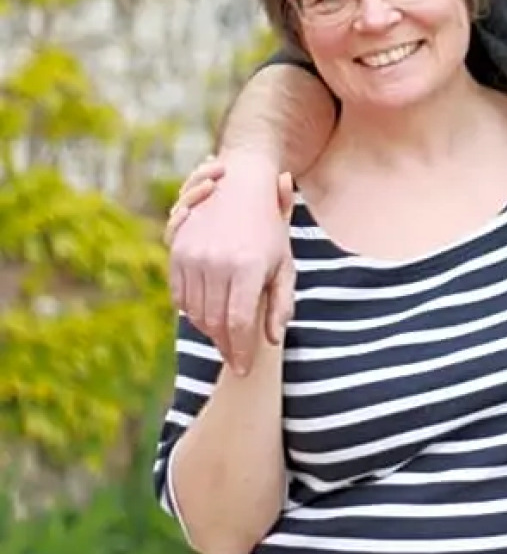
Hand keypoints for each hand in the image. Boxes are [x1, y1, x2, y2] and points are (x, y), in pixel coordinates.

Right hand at [167, 153, 295, 375]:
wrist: (240, 184)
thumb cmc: (269, 229)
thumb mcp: (284, 264)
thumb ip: (281, 303)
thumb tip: (273, 339)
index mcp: (249, 267)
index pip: (239, 324)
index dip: (240, 351)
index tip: (244, 369)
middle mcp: (217, 263)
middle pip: (216, 323)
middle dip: (226, 346)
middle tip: (235, 359)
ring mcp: (193, 257)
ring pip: (196, 313)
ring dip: (210, 331)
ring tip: (226, 339)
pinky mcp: (176, 252)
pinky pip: (181, 297)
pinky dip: (193, 312)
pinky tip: (209, 315)